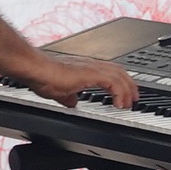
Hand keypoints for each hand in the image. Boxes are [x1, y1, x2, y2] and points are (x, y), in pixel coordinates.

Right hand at [21, 52, 137, 109]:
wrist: (36, 70)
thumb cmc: (43, 77)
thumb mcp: (60, 91)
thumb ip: (69, 97)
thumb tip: (73, 103)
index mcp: (86, 68)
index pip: (111, 72)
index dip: (121, 82)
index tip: (125, 95)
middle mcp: (91, 65)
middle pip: (119, 71)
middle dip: (130, 85)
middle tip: (134, 99)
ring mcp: (92, 67)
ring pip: (119, 76)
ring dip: (127, 90)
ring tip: (129, 104)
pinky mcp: (90, 73)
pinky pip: (113, 82)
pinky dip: (120, 93)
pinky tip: (119, 104)